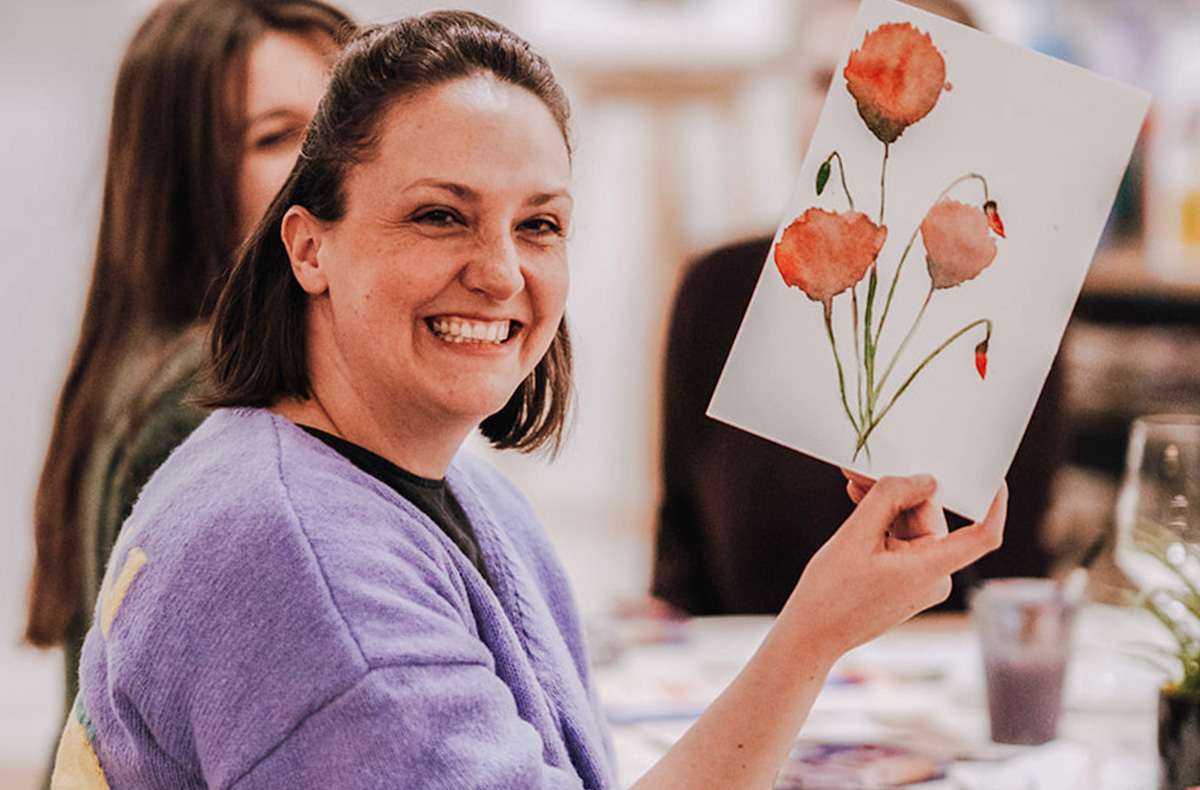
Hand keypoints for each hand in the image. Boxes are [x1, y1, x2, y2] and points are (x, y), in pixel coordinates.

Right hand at [783, 474, 1005, 658]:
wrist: (811, 633)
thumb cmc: (831, 592)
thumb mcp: (856, 535)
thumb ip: (889, 497)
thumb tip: (922, 479)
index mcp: (931, 570)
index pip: (983, 535)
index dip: (994, 503)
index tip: (990, 477)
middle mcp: (933, 577)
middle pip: (930, 519)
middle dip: (901, 492)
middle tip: (867, 471)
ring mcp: (918, 580)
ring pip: (911, 526)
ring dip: (885, 505)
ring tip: (855, 485)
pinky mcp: (903, 580)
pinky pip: (900, 540)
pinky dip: (882, 522)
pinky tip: (859, 503)